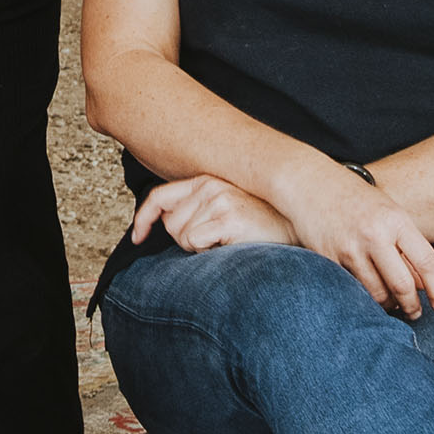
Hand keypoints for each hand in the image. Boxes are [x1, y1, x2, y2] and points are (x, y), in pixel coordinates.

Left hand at [125, 175, 297, 256]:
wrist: (295, 230)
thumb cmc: (259, 227)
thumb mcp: (224, 209)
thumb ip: (196, 210)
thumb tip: (163, 224)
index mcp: (206, 181)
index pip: (159, 196)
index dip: (143, 219)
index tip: (138, 238)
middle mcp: (210, 186)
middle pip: (170, 224)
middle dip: (185, 241)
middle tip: (215, 241)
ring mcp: (220, 200)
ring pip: (181, 236)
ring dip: (200, 249)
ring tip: (226, 242)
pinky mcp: (228, 218)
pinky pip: (195, 243)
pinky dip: (208, 253)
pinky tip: (230, 246)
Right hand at [267, 164, 433, 317]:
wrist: (310, 184)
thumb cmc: (356, 199)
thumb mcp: (389, 213)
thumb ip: (406, 245)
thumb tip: (424, 285)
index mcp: (395, 220)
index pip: (426, 262)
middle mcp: (373, 235)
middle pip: (402, 285)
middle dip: (412, 306)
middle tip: (415, 314)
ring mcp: (349, 248)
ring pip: (377, 293)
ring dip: (388, 306)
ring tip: (393, 305)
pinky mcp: (328, 259)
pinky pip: (353, 289)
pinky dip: (364, 298)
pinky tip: (368, 297)